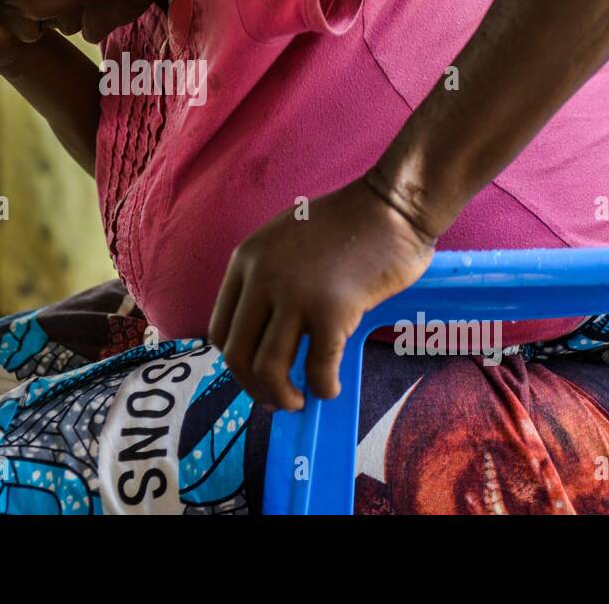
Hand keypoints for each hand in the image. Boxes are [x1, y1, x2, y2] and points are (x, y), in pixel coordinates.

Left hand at [208, 179, 435, 410]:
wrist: (390, 206)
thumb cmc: (346, 223)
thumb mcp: (285, 239)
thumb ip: (268, 277)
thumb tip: (266, 333)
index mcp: (246, 259)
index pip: (219, 329)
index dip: (235, 362)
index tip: (255, 374)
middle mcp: (262, 277)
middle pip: (236, 355)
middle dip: (254, 387)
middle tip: (276, 399)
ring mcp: (295, 294)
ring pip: (267, 368)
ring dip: (281, 396)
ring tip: (299, 401)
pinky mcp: (332, 310)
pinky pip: (318, 368)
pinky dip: (322, 388)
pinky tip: (331, 388)